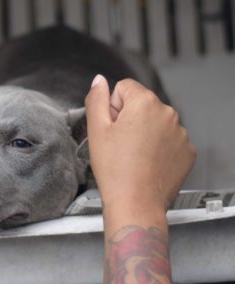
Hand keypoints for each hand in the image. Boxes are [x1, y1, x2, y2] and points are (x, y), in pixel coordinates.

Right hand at [85, 76, 195, 216]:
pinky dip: (158, 148)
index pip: (124, 88)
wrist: (136, 203)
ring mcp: (180, 133)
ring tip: (133, 156)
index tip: (111, 128)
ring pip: (155, 122)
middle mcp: (167, 113)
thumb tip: (99, 81)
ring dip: (144, 133)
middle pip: (141, 104)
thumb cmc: (115, 169)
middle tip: (119, 144)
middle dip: (129, 119)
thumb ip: (96, 99)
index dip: (112, 107)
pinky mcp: (187, 150)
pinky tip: (147, 163)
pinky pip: (168, 140)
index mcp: (144, 103)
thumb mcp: (96, 130)